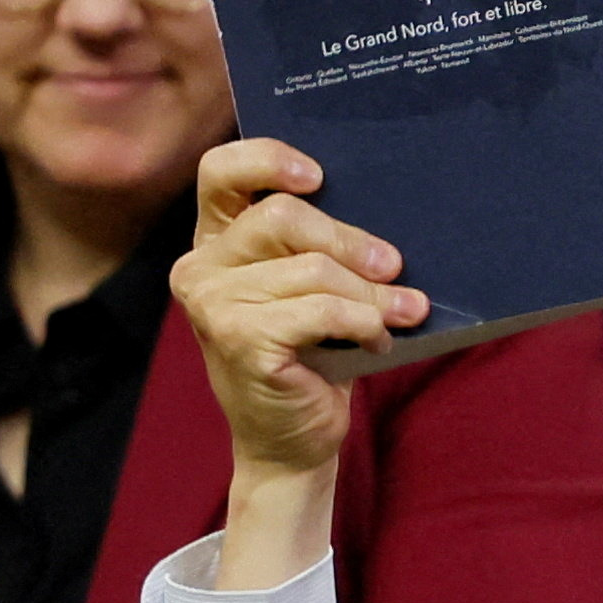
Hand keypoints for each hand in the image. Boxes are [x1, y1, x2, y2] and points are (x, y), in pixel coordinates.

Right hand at [173, 138, 418, 586]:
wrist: (293, 443)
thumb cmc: (312, 358)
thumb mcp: (311, 291)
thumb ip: (320, 248)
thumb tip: (385, 224)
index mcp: (215, 240)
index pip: (222, 170)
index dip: (270, 160)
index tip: (319, 177)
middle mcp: (201, 266)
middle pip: (283, 216)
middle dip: (351, 241)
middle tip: (394, 266)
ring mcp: (212, 303)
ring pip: (313, 269)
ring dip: (371, 293)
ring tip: (401, 312)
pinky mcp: (238, 340)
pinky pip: (320, 311)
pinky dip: (363, 322)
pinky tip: (377, 340)